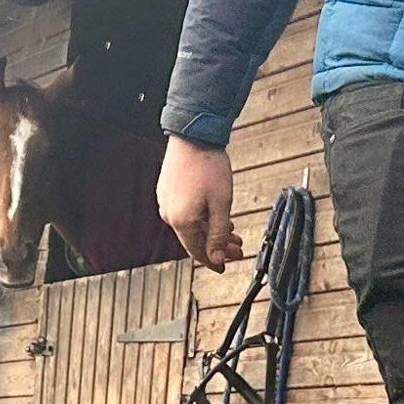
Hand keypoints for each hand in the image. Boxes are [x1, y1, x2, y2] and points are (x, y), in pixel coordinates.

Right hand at [156, 137, 244, 271]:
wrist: (192, 136)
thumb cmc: (209, 167)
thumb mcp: (221, 204)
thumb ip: (219, 234)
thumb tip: (217, 259)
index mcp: (181, 222)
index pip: (198, 252)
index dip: (214, 261)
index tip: (226, 266)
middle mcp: (169, 215)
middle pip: (194, 239)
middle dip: (217, 245)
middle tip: (238, 247)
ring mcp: (166, 202)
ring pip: (190, 226)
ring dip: (211, 230)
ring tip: (231, 229)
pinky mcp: (167, 191)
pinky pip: (184, 213)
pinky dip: (201, 218)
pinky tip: (215, 214)